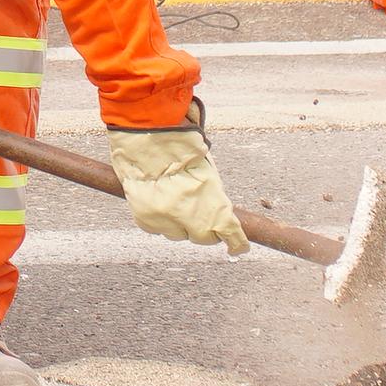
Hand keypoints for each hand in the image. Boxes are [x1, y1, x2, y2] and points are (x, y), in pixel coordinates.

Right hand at [108, 105, 248, 251]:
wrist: (148, 138)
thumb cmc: (182, 147)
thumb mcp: (209, 171)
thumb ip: (214, 196)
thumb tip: (220, 213)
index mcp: (214, 206)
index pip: (231, 234)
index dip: (236, 242)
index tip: (239, 246)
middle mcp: (192, 219)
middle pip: (204, 237)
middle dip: (205, 228)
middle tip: (201, 212)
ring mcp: (167, 221)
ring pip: (179, 234)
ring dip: (181, 223)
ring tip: (175, 199)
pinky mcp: (146, 219)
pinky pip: (158, 227)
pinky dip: (160, 218)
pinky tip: (159, 200)